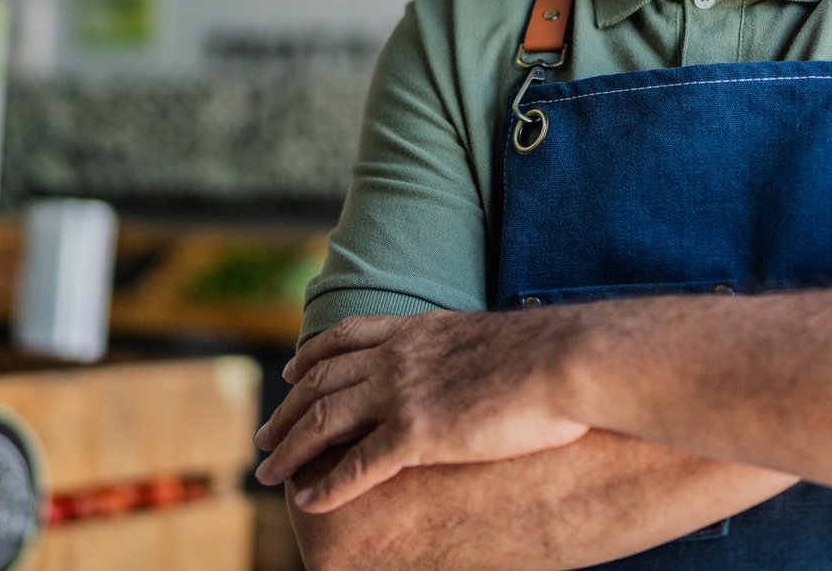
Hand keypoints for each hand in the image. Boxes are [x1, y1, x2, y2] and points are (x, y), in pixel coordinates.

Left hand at [254, 309, 589, 511]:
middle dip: (286, 410)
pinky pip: (356, 464)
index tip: (291, 371)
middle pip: (321, 380)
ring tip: (268, 474)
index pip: (347, 336)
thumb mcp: (498, 339)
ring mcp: (403, 392)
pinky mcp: (417, 432)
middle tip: (263, 436)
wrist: (567, 361)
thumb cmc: (552, 355)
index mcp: (418, 330)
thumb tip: (486, 360)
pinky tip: (308, 501)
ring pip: (324, 421)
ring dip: (290, 449)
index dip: (312, 355)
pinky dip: (326, 484)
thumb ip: (473, 350)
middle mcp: (399, 356)